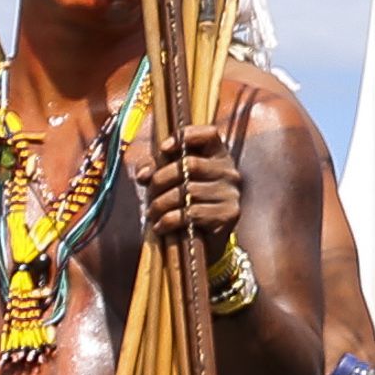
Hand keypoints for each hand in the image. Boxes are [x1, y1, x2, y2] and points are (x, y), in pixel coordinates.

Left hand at [137, 121, 247, 243]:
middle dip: (161, 179)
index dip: (185, 136)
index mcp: (218, 156)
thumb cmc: (186, 204)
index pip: (209, 133)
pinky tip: (160, 226)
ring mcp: (231, 193)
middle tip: (149, 194)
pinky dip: (169, 221)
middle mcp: (229, 171)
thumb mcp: (170, 181)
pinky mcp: (228, 215)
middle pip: (189, 164)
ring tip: (152, 213)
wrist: (205, 241)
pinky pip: (191, 214)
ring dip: (161, 204)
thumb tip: (144, 174)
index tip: (163, 149)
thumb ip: (154, 169)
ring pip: (187, 192)